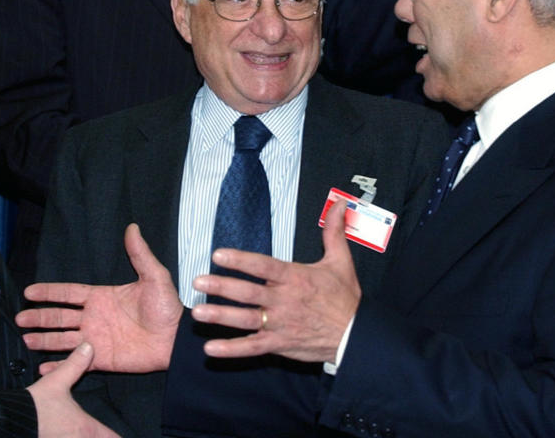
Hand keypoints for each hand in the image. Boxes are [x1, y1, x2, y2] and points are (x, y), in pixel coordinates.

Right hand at [17, 223, 181, 373]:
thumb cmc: (166, 307)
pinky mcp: (101, 360)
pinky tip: (43, 367)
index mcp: (101, 297)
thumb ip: (140, 254)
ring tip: (25, 339)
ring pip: (62, 339)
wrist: (175, 339)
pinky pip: (76, 363)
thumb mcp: (154, 277)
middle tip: (20, 318)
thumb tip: (133, 227)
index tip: (29, 292)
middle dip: (39, 317)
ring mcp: (95, 339)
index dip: (49, 292)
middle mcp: (94, 318)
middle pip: (59, 317)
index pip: (68, 293)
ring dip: (44, 339)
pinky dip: (59, 366)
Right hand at [28, 343, 119, 436]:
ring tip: (90, 433)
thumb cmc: (36, 404)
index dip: (118, 437)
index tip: (125, 434)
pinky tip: (70, 435)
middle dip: (104, 437)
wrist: (11, 420)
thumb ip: (75, 365)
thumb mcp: (56, 381)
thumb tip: (88, 347)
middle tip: (109, 433)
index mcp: (87, 427)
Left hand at [191, 200, 360, 363]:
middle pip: (248, 293)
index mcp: (295, 278)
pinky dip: (232, 349)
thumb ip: (334, 232)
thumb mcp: (341, 261)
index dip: (240, 260)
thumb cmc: (345, 299)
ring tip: (199, 312)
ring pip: (246, 320)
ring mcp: (280, 324)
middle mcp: (284, 301)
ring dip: (221, 316)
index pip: (264, 266)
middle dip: (222, 287)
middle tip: (198, 281)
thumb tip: (339, 206)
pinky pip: (252, 347)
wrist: (356, 336)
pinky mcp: (280, 344)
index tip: (219, 254)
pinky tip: (211, 348)